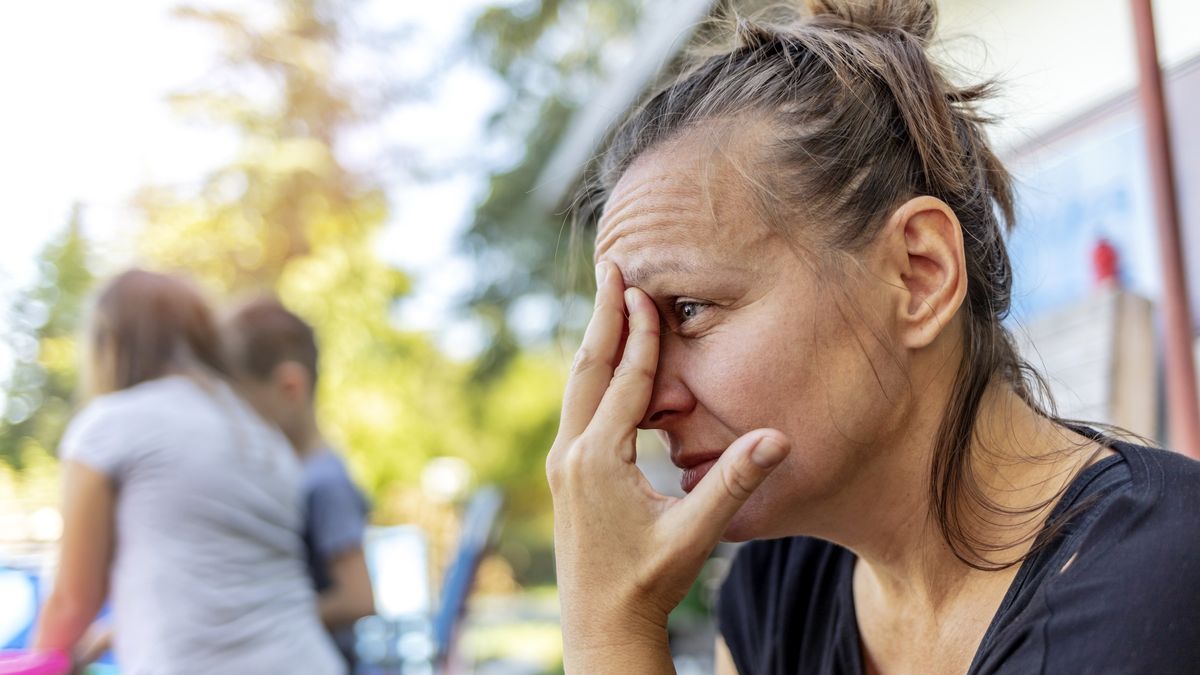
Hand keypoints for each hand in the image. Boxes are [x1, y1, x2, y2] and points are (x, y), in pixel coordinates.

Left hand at [547, 261, 790, 671]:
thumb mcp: (695, 533)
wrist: (602, 626)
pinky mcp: (565, 474)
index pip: (624, 380)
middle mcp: (571, 454)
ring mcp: (562, 464)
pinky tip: (604, 363)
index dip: (639, 333)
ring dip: (594, 341)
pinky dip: (592, 374)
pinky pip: (578, 408)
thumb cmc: (649, 582)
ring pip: (577, 386)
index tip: (644, 286)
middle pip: (587, 367)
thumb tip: (779, 439)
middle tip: (610, 266)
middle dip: (601, 316)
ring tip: (605, 299)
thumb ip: (734, 483)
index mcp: (599, 459)